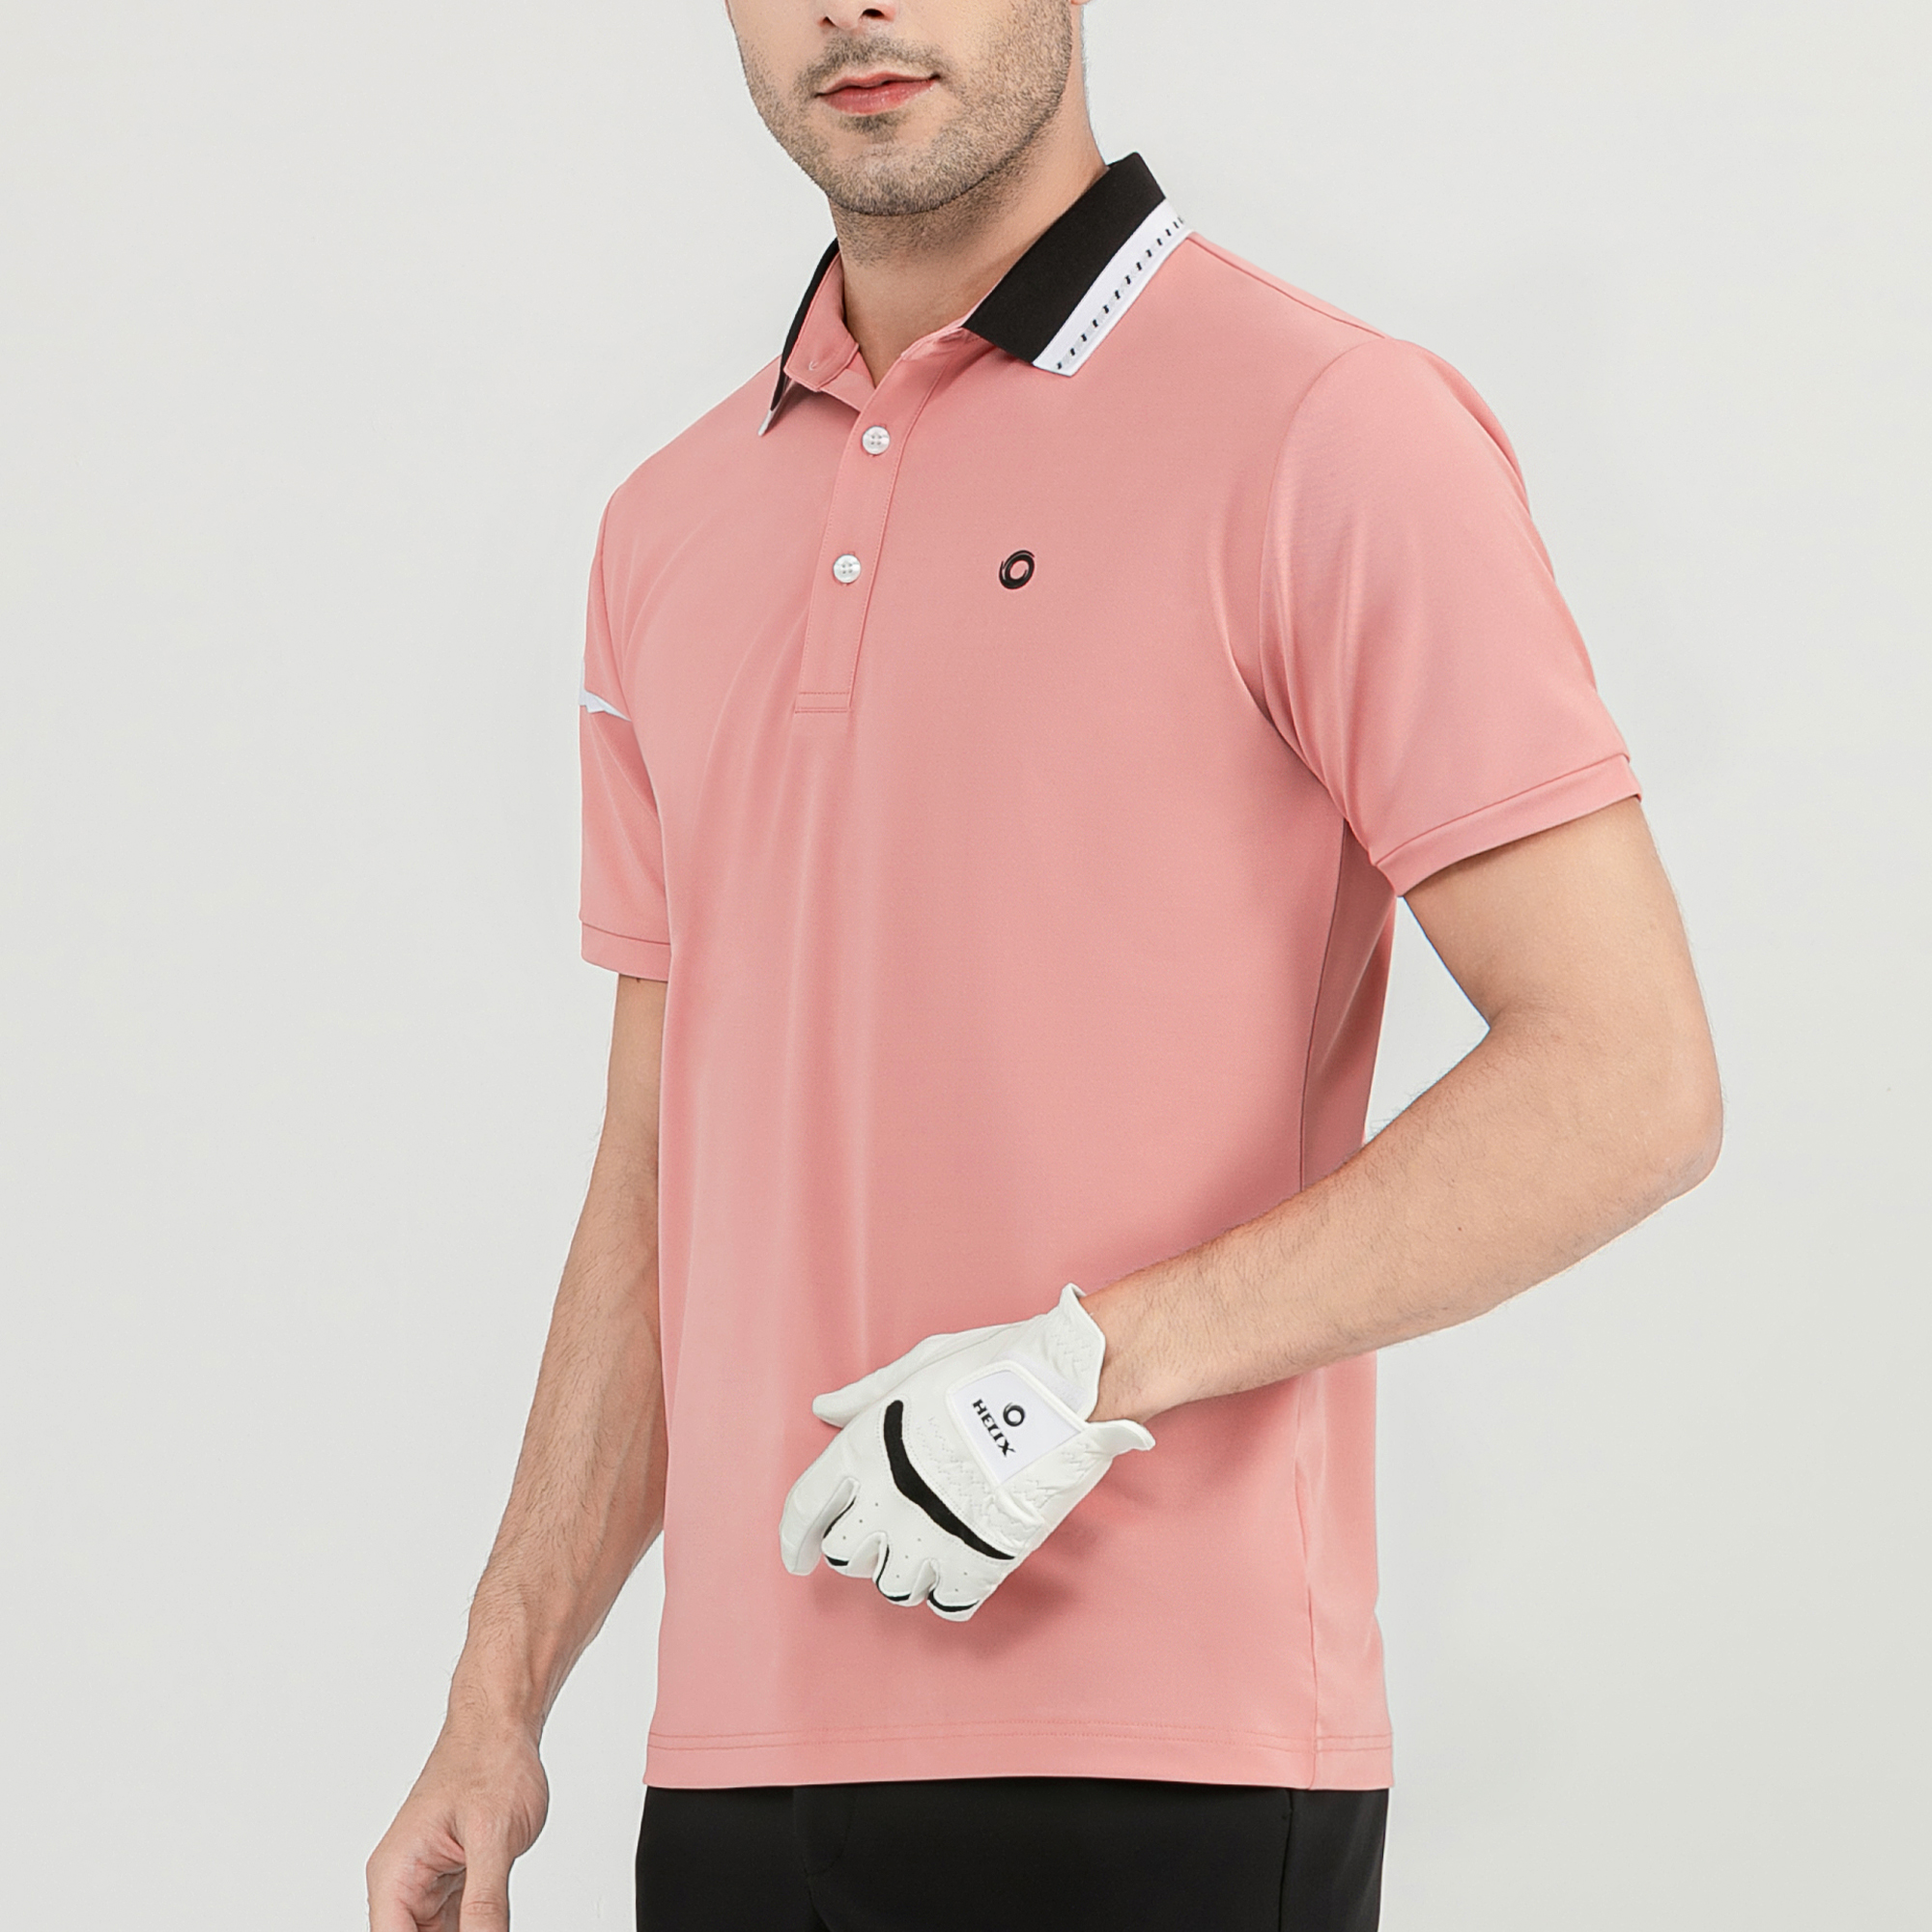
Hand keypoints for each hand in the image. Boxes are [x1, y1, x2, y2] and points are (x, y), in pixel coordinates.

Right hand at [367, 1714, 549, 1931]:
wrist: (502, 1727)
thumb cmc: (489, 1761)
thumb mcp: (492, 1838)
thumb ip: (485, 1904)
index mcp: (396, 1874)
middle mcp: (405, 1883)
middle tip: (486, 1925)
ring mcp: (429, 1883)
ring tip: (489, 1921)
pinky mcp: (454, 1880)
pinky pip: (459, 1924)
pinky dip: (477, 1929)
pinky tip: (493, 1925)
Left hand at [779, 1284, 1154, 1620]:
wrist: (1071, 1389)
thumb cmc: (998, 1365)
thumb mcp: (922, 1365)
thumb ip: (868, 1395)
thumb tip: (825, 1409)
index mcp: (867, 1446)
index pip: (805, 1508)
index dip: (794, 1538)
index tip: (797, 1556)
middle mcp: (890, 1498)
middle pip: (846, 1555)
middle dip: (859, 1546)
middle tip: (886, 1530)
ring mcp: (935, 1535)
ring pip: (893, 1586)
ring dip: (904, 1570)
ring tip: (930, 1542)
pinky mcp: (983, 1561)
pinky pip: (945, 1602)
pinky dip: (947, 1592)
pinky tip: (960, 1566)